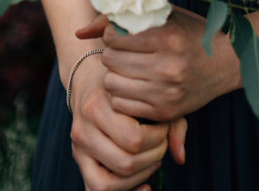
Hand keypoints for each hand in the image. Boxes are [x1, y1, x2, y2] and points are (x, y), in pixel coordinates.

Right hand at [67, 55, 179, 190]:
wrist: (87, 78)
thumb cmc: (121, 85)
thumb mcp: (144, 90)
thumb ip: (170, 119)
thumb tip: (180, 158)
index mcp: (97, 105)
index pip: (135, 138)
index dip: (158, 138)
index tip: (164, 126)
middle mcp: (84, 129)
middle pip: (125, 162)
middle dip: (153, 157)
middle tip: (161, 143)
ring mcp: (79, 147)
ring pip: (110, 183)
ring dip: (140, 176)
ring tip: (152, 159)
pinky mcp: (79, 161)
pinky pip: (97, 190)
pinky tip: (144, 185)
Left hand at [77, 8, 238, 123]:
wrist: (227, 62)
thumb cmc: (189, 32)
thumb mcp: (162, 16)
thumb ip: (118, 20)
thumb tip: (79, 32)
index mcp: (167, 36)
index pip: (114, 35)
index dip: (113, 33)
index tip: (123, 33)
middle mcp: (167, 65)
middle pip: (111, 60)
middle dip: (112, 53)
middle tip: (125, 51)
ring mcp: (166, 91)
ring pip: (112, 84)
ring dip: (115, 75)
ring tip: (128, 67)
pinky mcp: (166, 111)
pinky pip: (123, 105)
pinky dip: (122, 95)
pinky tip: (135, 84)